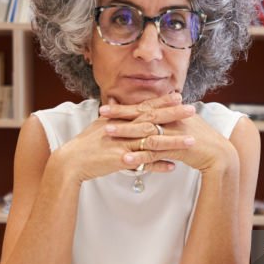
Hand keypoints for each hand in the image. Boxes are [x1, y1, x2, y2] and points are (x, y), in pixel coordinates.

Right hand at [53, 93, 195, 183]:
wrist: (70, 161)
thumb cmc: (84, 145)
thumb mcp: (100, 126)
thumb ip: (114, 119)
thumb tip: (119, 108)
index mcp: (119, 119)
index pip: (144, 107)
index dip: (161, 102)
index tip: (178, 96)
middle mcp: (122, 129)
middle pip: (152, 119)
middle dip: (173, 115)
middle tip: (192, 110)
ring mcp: (122, 144)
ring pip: (152, 140)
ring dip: (173, 141)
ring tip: (191, 141)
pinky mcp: (120, 160)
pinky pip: (143, 163)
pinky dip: (158, 165)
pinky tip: (173, 167)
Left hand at [99, 95, 237, 174]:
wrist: (221, 155)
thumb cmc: (203, 142)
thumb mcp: (185, 127)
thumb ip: (171, 120)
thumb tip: (157, 116)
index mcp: (173, 114)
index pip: (146, 107)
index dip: (127, 107)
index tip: (108, 105)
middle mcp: (173, 120)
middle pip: (143, 115)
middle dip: (121, 114)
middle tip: (102, 112)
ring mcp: (175, 134)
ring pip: (146, 132)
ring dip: (126, 132)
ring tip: (107, 132)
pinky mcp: (177, 150)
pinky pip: (156, 153)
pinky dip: (140, 157)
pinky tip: (125, 160)